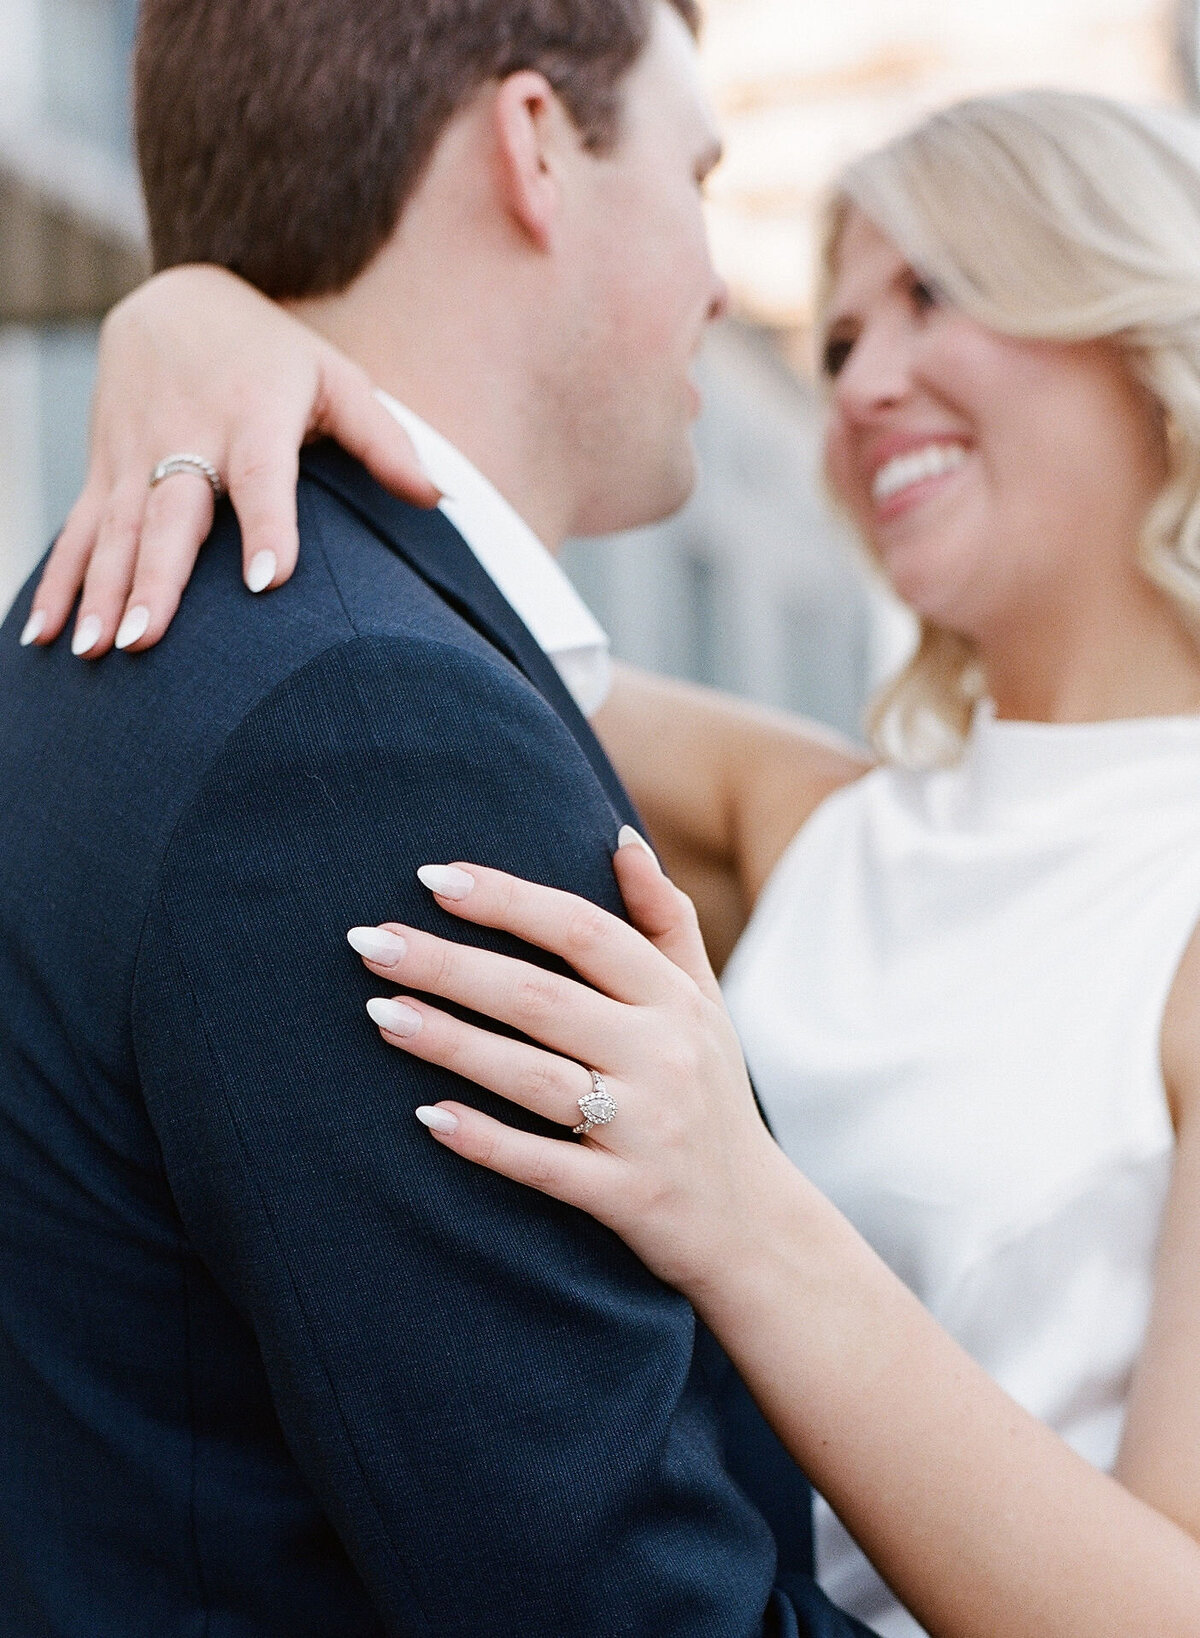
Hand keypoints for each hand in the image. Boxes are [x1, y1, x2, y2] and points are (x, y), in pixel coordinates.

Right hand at [24, 266, 439, 658]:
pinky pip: (75, 532)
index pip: (261, 474)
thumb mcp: (334, 378)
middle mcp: (186, 434)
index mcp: (253, 414)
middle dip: (157, 577)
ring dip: (102, 592)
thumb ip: (385, 439)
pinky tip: (43, 636)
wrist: (173, 299)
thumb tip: (441, 497)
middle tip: (148, 640)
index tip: (271, 581)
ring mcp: (135, 454)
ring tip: (94, 651)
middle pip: (171, 514)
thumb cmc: (272, 353)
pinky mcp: (102, 469)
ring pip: (114, 530)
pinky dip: (57, 583)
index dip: (267, 525)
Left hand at [347, 834, 789, 1297]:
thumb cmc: (710, 1095)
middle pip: (540, 997)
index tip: (434, 877)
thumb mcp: (704, 1003)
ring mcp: (645, 1129)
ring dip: (450, 1042)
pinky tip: (427, 1116)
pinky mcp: (627, 1196)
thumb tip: (620, 837)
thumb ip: (664, 920)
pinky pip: (544, 1165)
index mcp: (674, 1001)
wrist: (752, 1224)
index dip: (509, 901)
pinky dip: (486, 1140)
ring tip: (378, 1012)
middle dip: (449, 966)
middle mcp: (663, 1056)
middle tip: (368, 941)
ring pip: (533, 1076)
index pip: (584, 931)